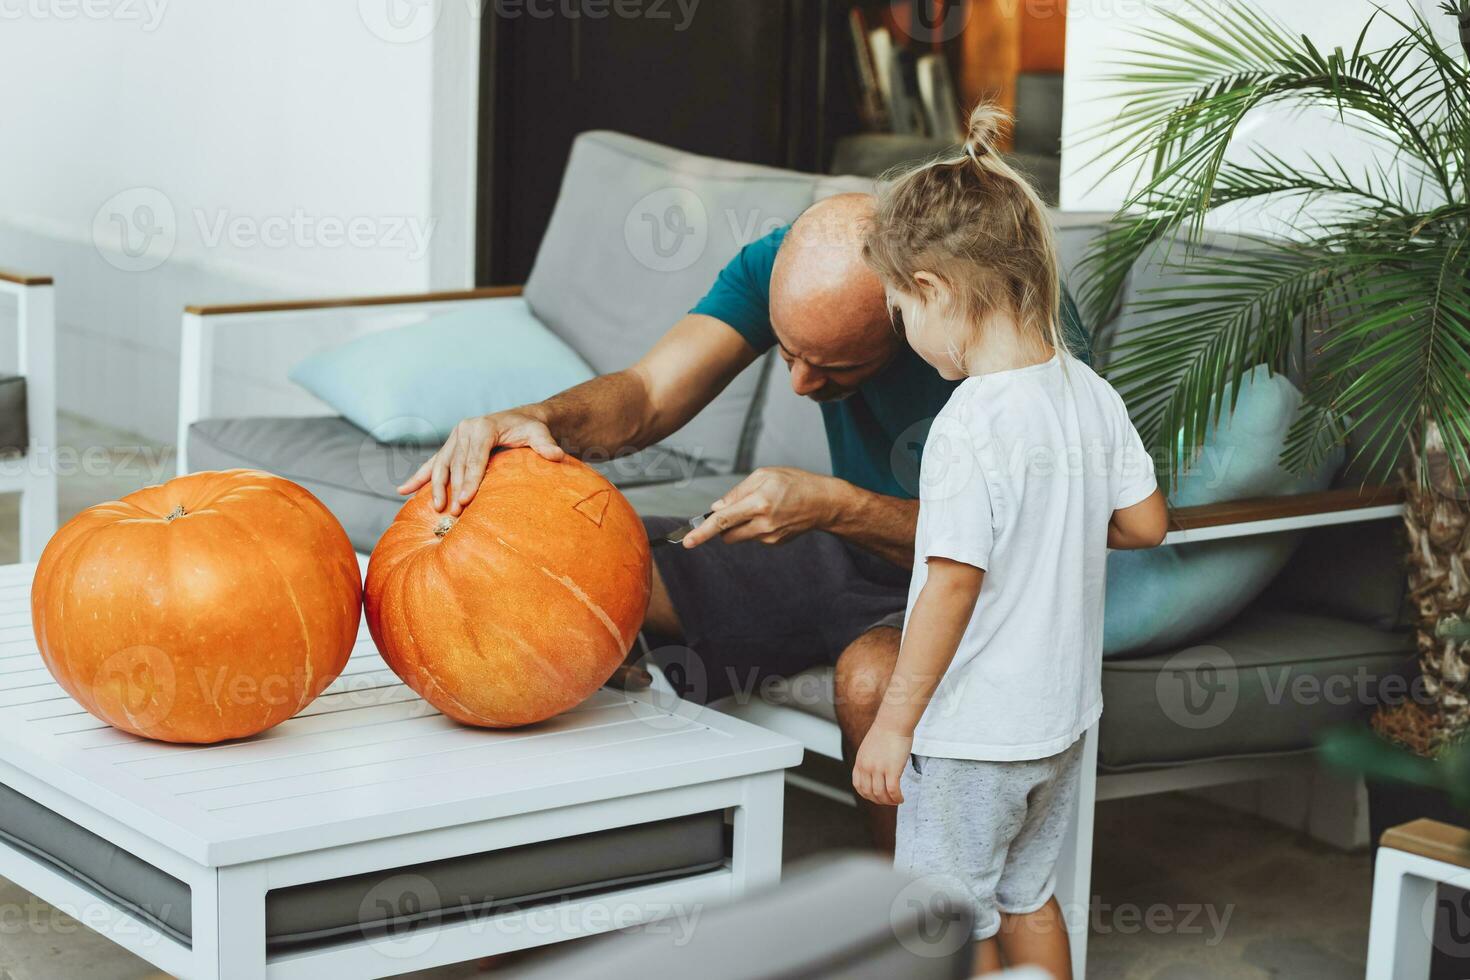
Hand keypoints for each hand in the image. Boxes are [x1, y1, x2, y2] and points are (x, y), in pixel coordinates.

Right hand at [398, 409, 564, 514]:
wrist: (521, 419)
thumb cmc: (531, 429)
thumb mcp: (540, 434)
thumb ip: (546, 444)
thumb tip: (556, 455)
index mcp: (482, 427)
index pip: (474, 459)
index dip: (469, 481)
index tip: (465, 501)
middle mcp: (465, 430)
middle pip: (456, 465)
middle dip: (453, 490)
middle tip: (453, 513)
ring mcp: (455, 438)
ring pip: (441, 465)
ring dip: (435, 487)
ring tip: (435, 508)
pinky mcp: (451, 446)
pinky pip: (433, 464)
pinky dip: (418, 477)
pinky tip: (402, 491)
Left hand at [680, 467, 842, 548]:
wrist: (823, 503)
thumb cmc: (795, 483)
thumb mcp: (764, 475)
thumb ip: (737, 492)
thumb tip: (717, 508)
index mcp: (758, 503)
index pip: (723, 520)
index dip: (702, 531)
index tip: (687, 541)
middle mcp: (763, 523)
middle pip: (727, 533)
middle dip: (722, 525)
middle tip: (734, 510)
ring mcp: (770, 537)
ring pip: (740, 536)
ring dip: (740, 525)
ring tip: (762, 507)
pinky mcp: (775, 543)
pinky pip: (754, 537)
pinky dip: (756, 527)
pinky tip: (773, 515)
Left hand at [852, 726, 911, 805]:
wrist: (893, 722)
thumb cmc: (886, 732)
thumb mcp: (869, 748)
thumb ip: (870, 761)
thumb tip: (876, 772)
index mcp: (860, 762)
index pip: (859, 786)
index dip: (868, 795)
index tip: (877, 797)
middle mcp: (866, 767)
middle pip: (869, 793)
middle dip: (880, 801)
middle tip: (889, 801)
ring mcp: (878, 769)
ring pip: (881, 795)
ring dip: (889, 801)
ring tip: (897, 800)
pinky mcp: (892, 769)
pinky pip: (893, 791)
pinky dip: (897, 798)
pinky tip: (901, 798)